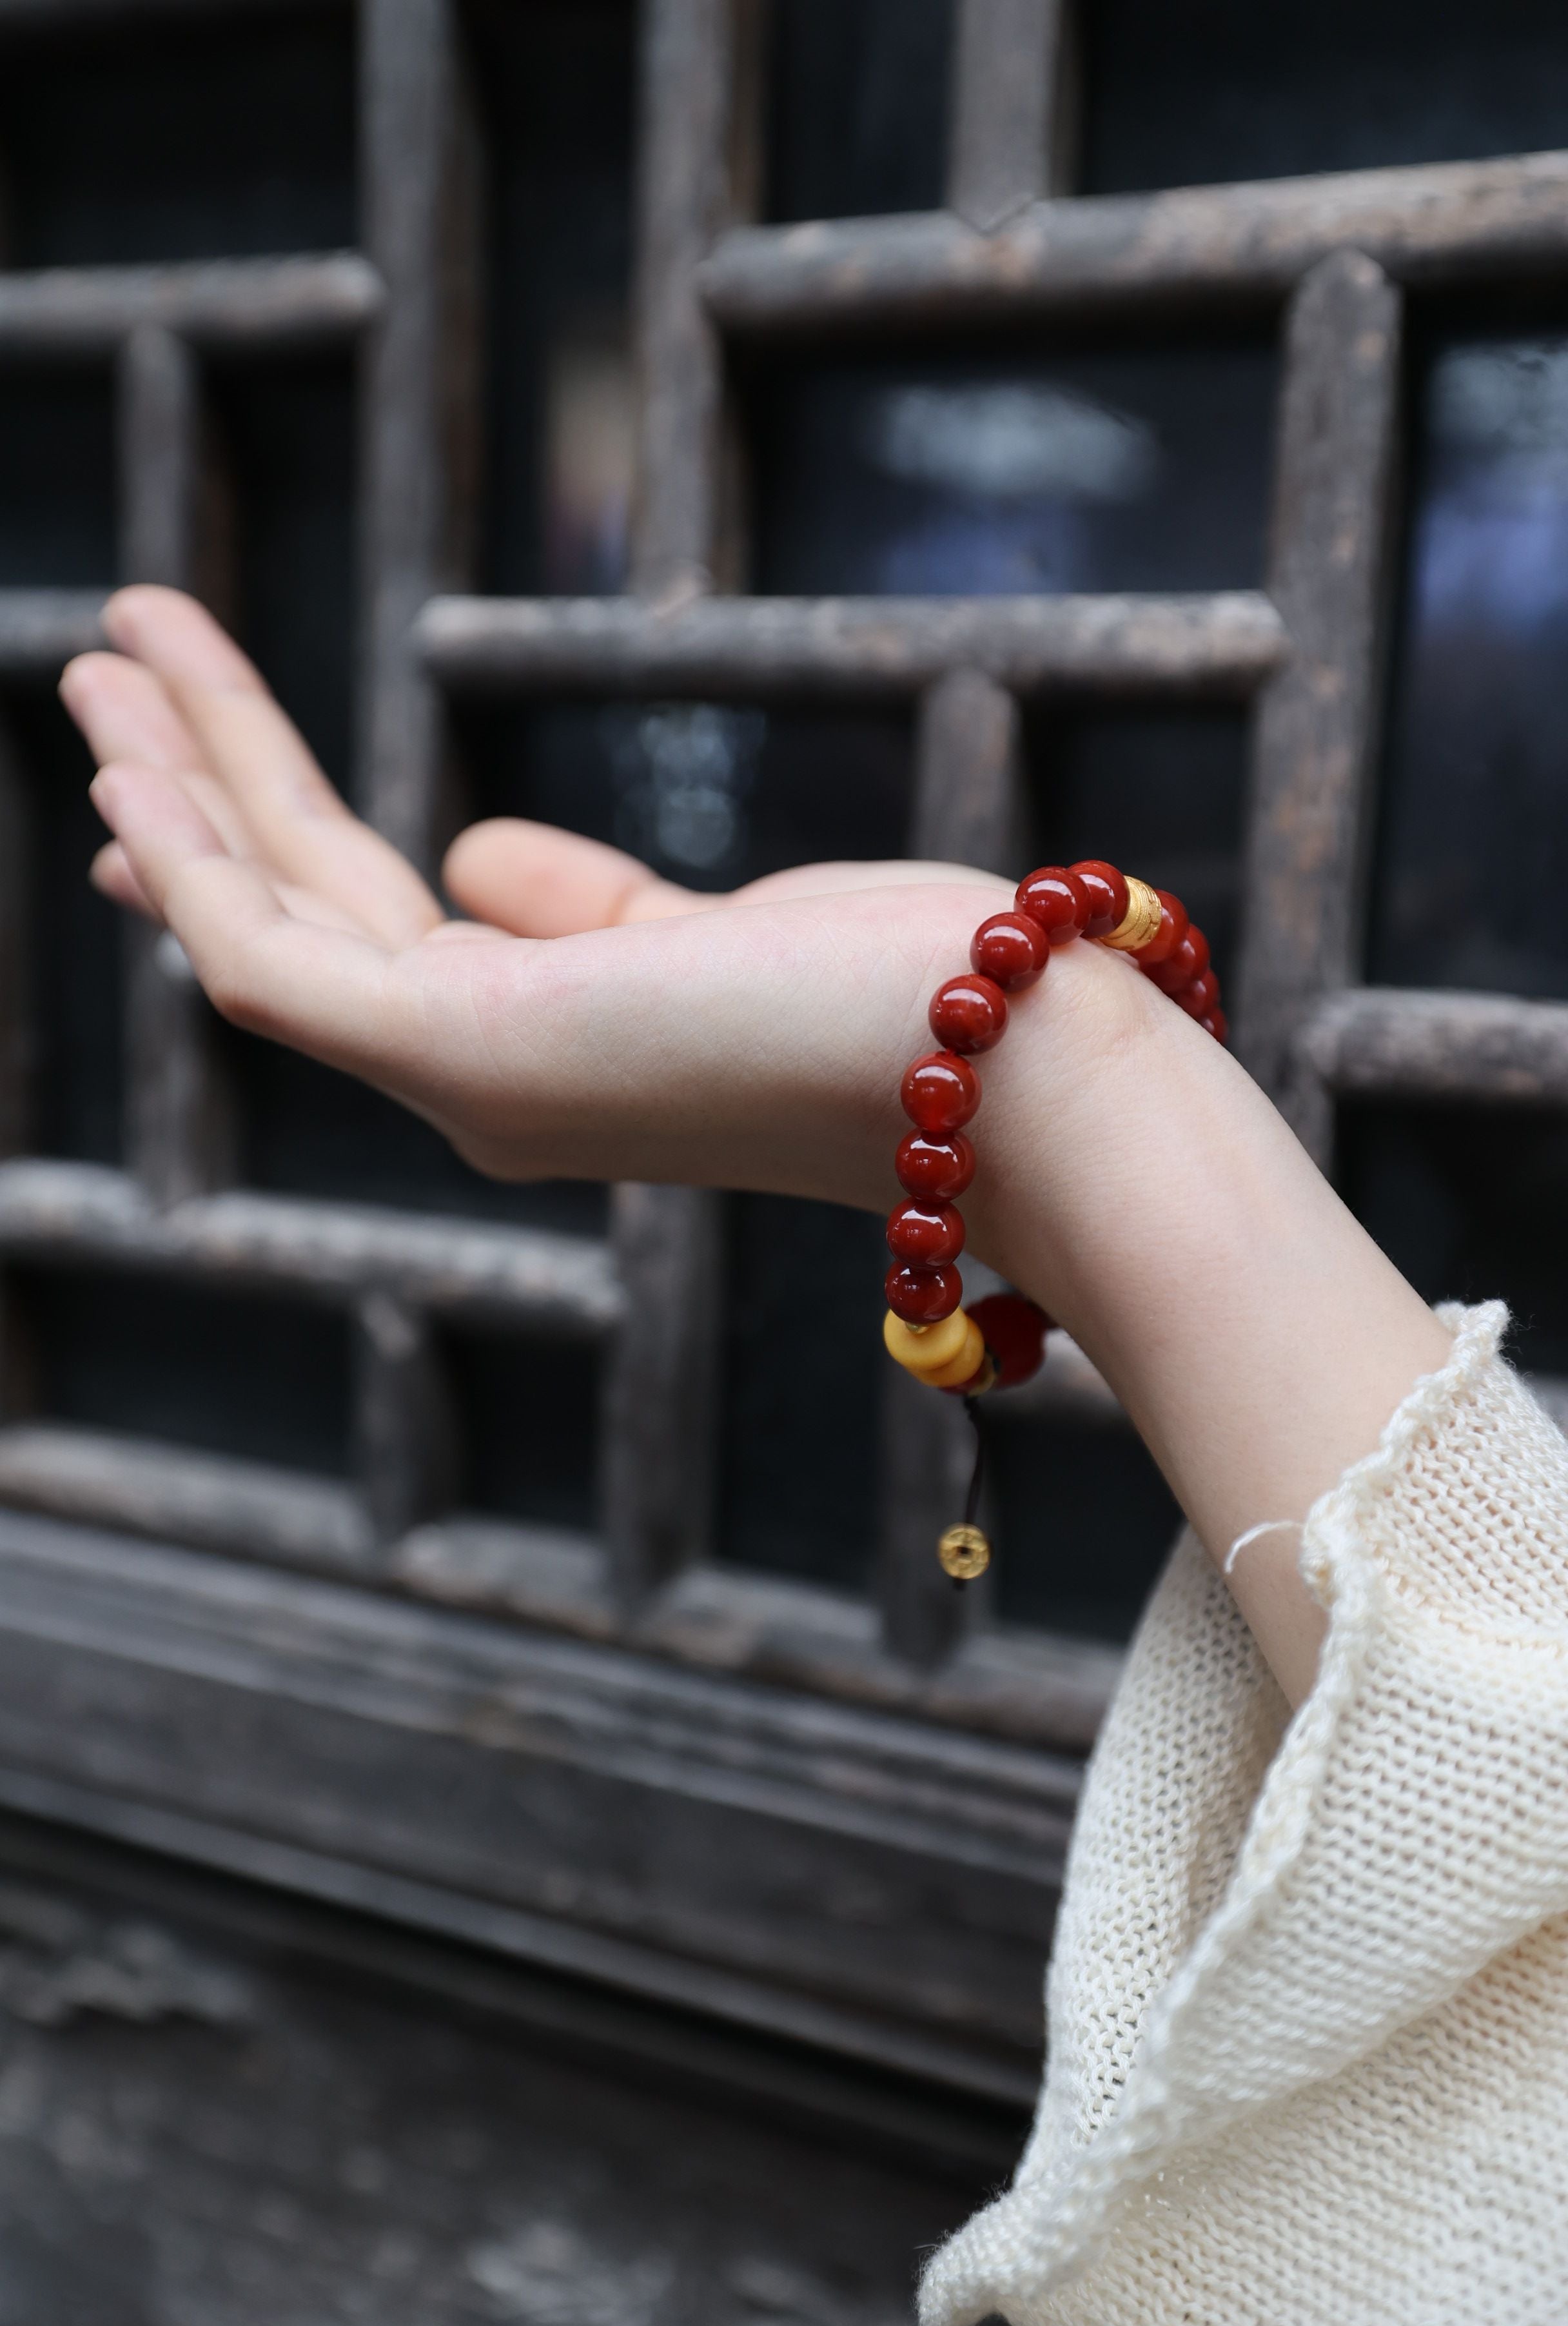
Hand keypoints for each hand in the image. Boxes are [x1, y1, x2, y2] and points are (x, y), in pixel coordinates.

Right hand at [63, 588, 1143, 1226]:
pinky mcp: (468, 1055)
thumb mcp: (709, 933)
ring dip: (177, 784)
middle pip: (303, 915)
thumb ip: (583, 910)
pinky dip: (194, 860)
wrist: (1012, 1070)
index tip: (191, 783)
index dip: (263, 853)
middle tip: (109, 669)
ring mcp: (470, 1082)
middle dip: (198, 791)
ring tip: (105, 647)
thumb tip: (468, 857)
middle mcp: (487, 1085)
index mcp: (546, 1051)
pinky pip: (274, 956)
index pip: (370, 944)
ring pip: (264, 923)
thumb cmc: (897, 998)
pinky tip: (138, 759)